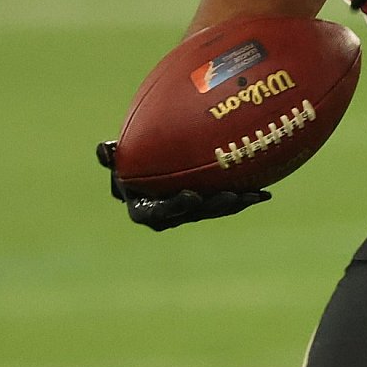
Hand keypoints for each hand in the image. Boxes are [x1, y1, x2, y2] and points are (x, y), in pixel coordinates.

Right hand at [96, 142, 270, 231]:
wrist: (152, 165)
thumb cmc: (129, 158)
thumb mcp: (119, 157)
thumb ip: (109, 156)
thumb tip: (102, 150)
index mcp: (144, 208)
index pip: (159, 213)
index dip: (176, 206)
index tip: (191, 195)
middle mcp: (168, 216)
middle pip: (194, 214)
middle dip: (213, 208)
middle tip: (230, 196)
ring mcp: (190, 213)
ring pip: (214, 211)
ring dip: (233, 204)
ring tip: (252, 195)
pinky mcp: (208, 206)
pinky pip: (226, 203)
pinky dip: (244, 198)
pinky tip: (264, 193)